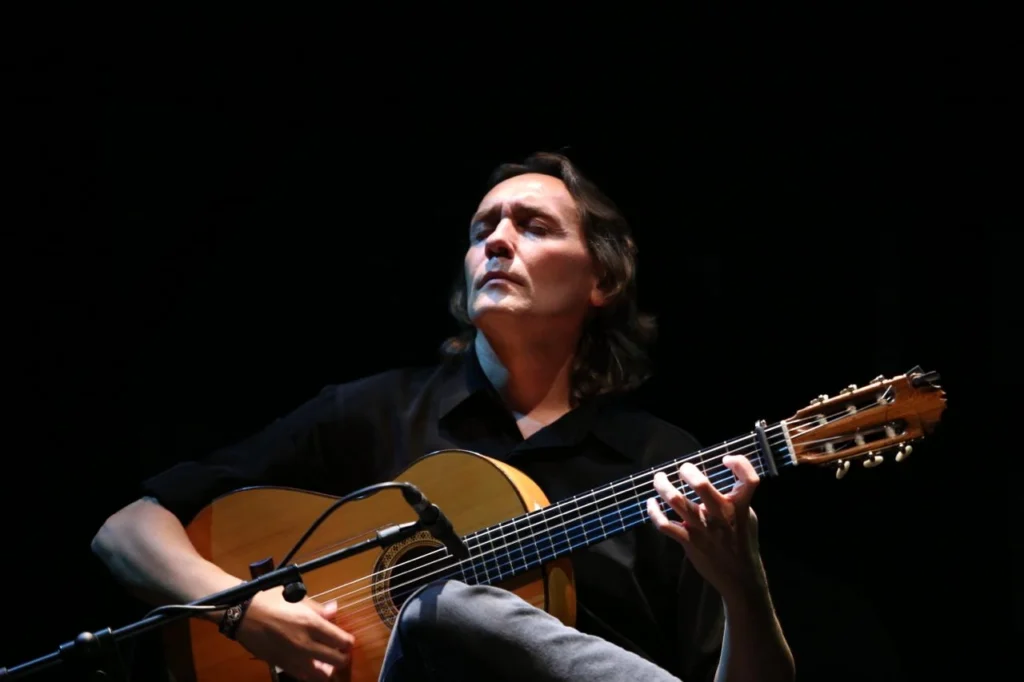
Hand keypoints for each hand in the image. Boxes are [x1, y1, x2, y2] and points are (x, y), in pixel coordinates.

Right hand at [235, 587, 353, 680]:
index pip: (342, 641)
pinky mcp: (282, 665)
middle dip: (343, 658)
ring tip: (328, 663)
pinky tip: (311, 666)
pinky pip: (303, 676)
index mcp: (312, 624)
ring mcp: (293, 658)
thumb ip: (318, 608)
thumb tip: (334, 611)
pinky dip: (311, 674)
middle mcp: (305, 644)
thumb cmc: (270, 600)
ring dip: (328, 670)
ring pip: (321, 675)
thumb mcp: (297, 598)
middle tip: (341, 652)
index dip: (348, 642)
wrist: (242, 614)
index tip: (346, 640)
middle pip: (337, 661)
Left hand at [647, 455, 765, 602]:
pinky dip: (653, 512)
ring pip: (677, 501)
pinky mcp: (689, 541)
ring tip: (659, 479)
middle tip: (682, 468)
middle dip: (688, 472)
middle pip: (702, 486)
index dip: (740, 464)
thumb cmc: (741, 540)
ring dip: (663, 486)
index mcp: (740, 507)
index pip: (750, 480)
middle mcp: (722, 515)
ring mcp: (704, 529)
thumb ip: (734, 497)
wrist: (740, 577)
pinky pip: (664, 524)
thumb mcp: (747, 516)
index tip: (725, 459)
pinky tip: (651, 503)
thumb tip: (711, 476)